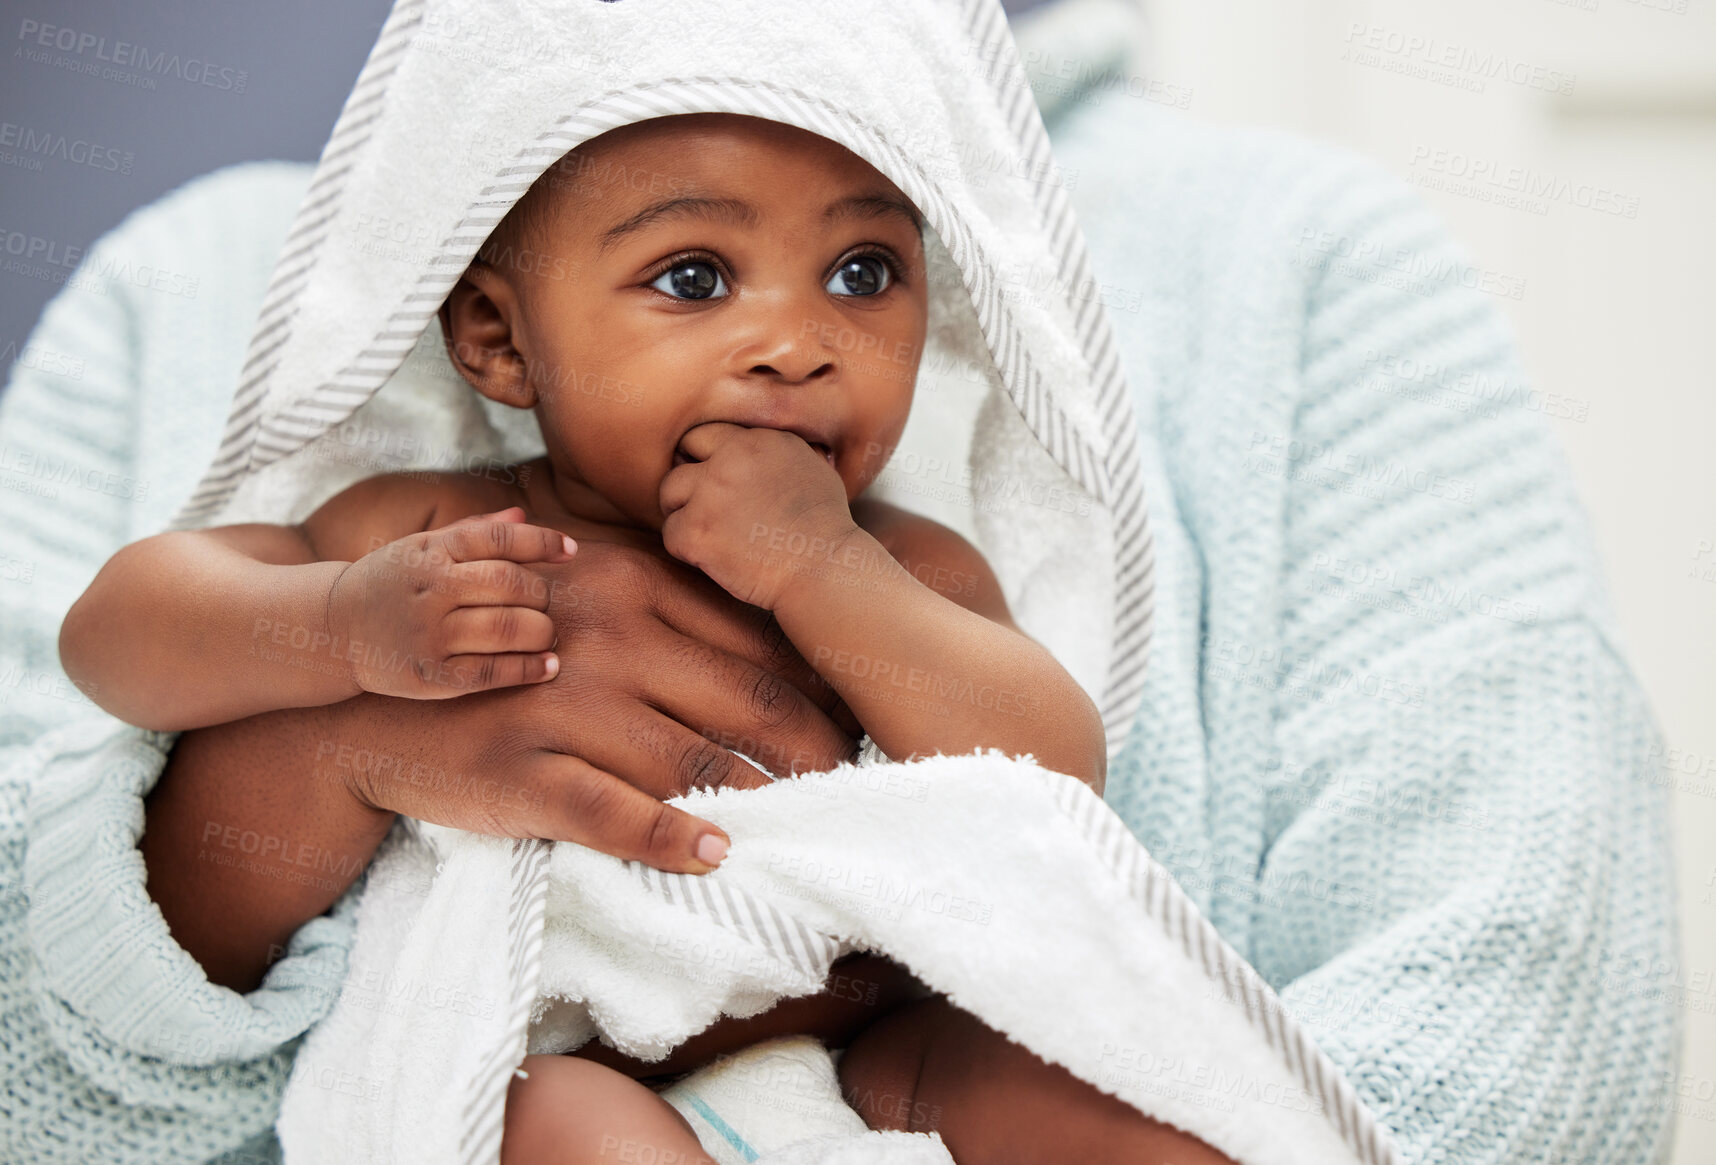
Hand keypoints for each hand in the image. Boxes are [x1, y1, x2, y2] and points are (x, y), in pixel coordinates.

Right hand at [148, 540, 862, 989]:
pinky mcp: (523, 771)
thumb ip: (670, 610)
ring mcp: (564, 706)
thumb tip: (779, 648)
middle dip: (815, 748)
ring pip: (694, 758)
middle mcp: (607, 638)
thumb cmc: (507, 648)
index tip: (857, 724)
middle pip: (747, 701)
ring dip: (765, 798)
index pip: (754, 642)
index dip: (818, 689)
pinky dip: (668, 837)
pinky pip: (609, 811)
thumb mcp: (586, 595)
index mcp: (632, 586)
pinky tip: (716, 854)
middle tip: (857, 784)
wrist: (378, 695)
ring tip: (814, 824)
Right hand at [325, 506, 574, 697]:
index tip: (569, 552)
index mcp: (431, 551)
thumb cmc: (392, 582)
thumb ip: (473, 531)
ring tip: (546, 634)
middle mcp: (431, 589)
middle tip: (545, 603)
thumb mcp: (422, 546)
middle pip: (511, 585)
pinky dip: (528, 669)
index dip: (543, 542)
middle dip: (542, 595)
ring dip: (542, 632)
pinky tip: (547, 666)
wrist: (333, 628)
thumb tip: (524, 515)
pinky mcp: (429, 676)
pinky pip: (492, 672)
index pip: (500, 539)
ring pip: (507, 628)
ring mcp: (428, 634)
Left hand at [659, 422, 858, 610]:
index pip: (708, 433)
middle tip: (704, 506)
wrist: (824, 569)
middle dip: (689, 477)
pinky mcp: (696, 531)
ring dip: (683, 512)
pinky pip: (670, 534)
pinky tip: (712, 558)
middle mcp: (731, 457)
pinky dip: (686, 549)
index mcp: (758, 439)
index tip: (716, 481)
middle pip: (682, 453)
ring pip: (669, 492)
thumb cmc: (826, 527)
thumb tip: (764, 451)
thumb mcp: (814, 468)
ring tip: (709, 534)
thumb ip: (779, 451)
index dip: (707, 456)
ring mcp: (710, 493)